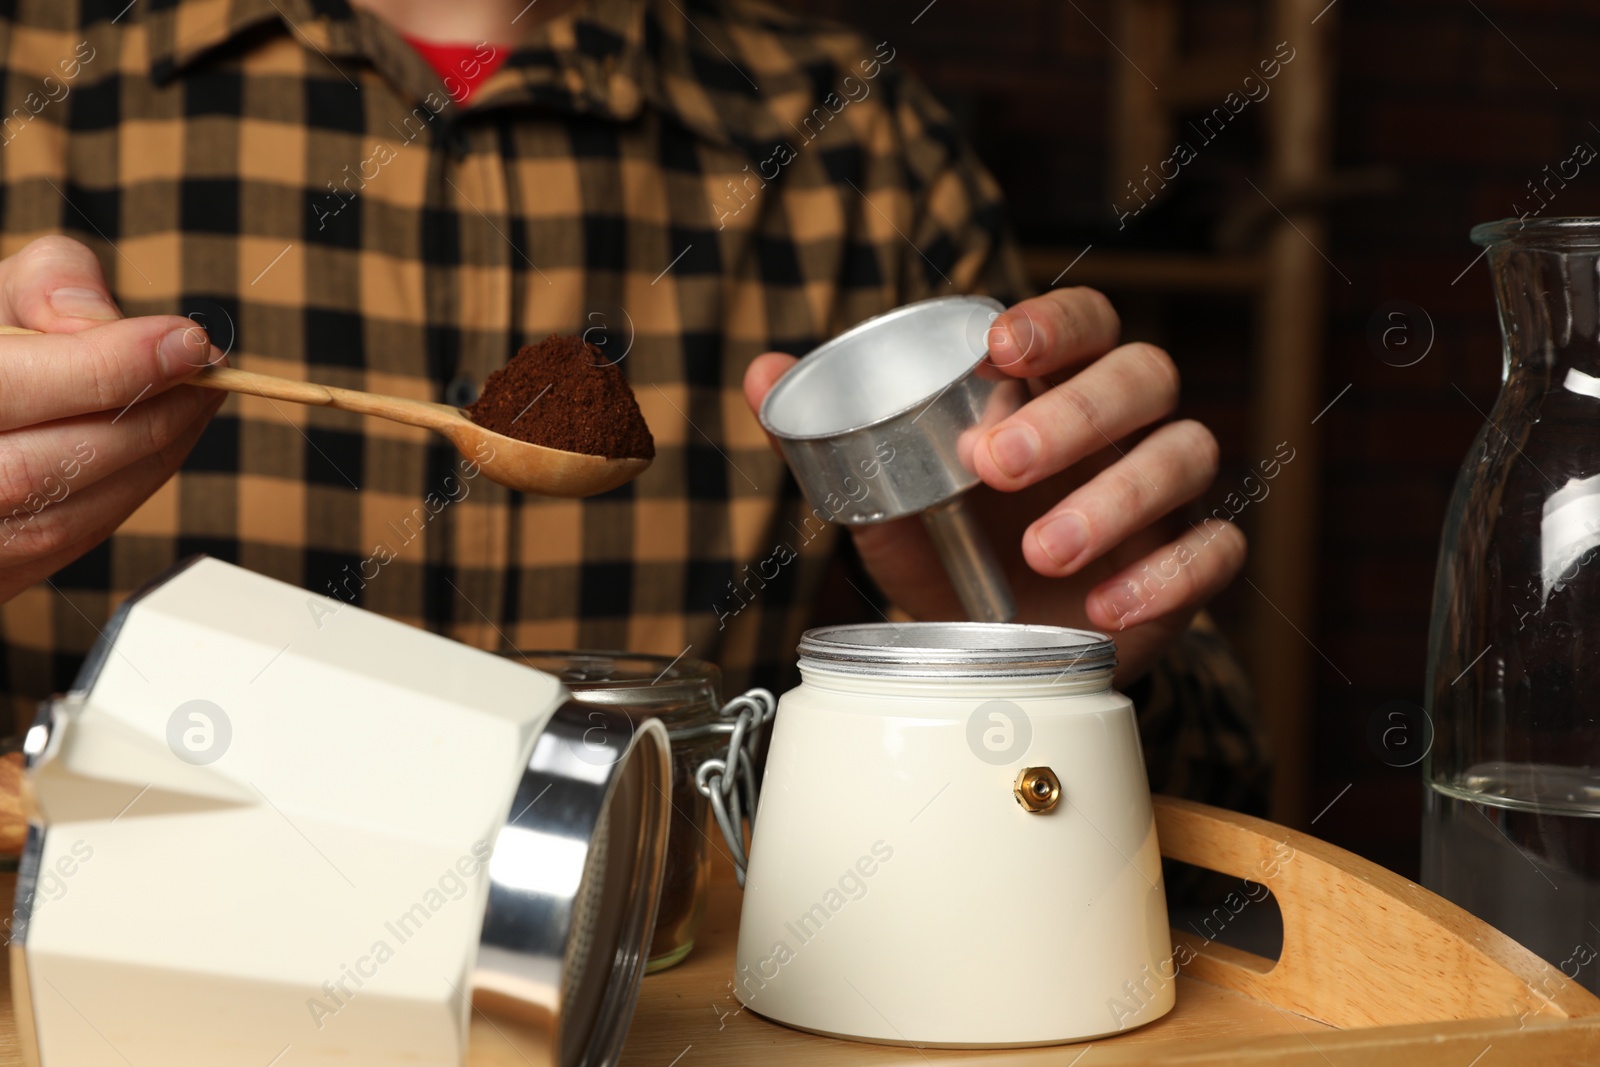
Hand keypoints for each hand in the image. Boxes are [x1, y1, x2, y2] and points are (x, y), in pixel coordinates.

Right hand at [0, 237, 224, 604]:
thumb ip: (43, 286)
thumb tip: (100, 322)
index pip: (8, 390)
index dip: (109, 368)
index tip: (187, 342)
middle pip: (44, 467)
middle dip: (145, 417)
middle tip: (207, 372)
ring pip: (63, 517)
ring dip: (150, 456)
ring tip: (195, 400)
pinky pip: (67, 543)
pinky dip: (125, 489)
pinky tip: (159, 443)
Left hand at [743, 288, 1245, 683]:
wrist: (994, 649)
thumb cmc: (953, 549)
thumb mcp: (891, 494)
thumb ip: (835, 434)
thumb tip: (763, 375)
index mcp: (1056, 387)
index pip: (1083, 321)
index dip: (1054, 321)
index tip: (1000, 346)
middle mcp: (1122, 426)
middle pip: (1142, 376)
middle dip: (1073, 413)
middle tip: (994, 463)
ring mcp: (1162, 492)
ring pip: (1187, 452)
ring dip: (1116, 496)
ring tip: (1041, 549)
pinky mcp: (1185, 564)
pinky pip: (1214, 551)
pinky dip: (1166, 575)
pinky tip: (1105, 606)